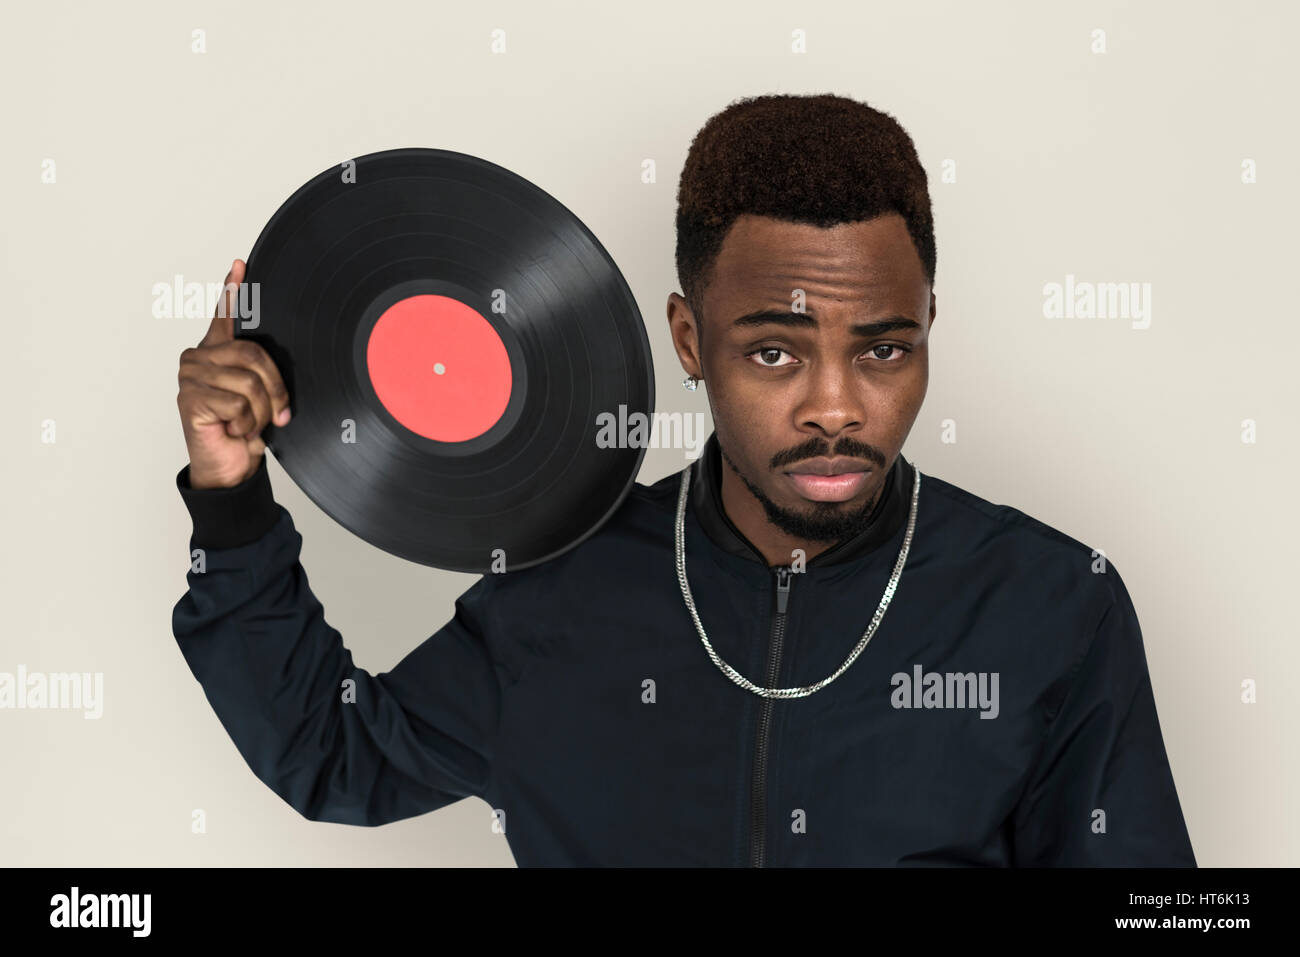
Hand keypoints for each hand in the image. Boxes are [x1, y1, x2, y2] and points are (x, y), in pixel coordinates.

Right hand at [176, 259, 290, 488]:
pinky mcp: (190, 399)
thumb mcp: (261, 395)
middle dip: (275, 388)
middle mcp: (199, 357)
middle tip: (279, 413)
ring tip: (250, 424)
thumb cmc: (244, 428)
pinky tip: (234, 430)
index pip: (224, 315)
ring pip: (249, 382)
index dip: (233, 290)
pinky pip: (238, 404)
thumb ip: (262, 371)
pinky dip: (247, 424)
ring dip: (261, 412)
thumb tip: (277, 355)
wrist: (230, 467)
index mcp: (217, 352)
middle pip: (253, 354)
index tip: (240, 265)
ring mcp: (191, 376)